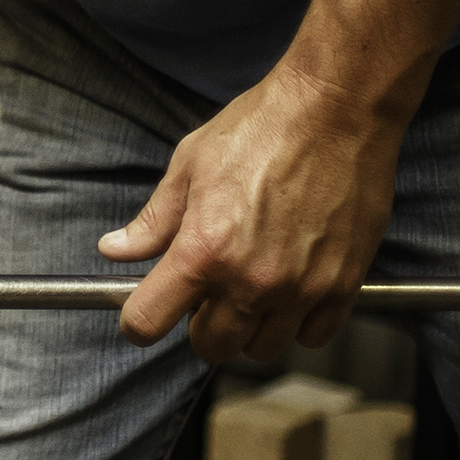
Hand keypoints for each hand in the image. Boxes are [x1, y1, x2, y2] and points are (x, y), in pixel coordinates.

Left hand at [102, 62, 412, 363]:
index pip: (149, 322)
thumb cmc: (261, 128)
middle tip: (205, 292)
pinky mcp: (344, 285)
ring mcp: (301, 288)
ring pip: (262, 349)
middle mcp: (251, 280)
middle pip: (211, 345)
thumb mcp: (188, 165)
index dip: (139, 323)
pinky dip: (299, 323)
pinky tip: (291, 289)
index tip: (143, 314)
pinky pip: (315, 336)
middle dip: (199, 325)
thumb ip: (154, 220)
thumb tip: (115, 250)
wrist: (336, 110)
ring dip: (249, 328)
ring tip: (250, 288)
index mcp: (203, 251)